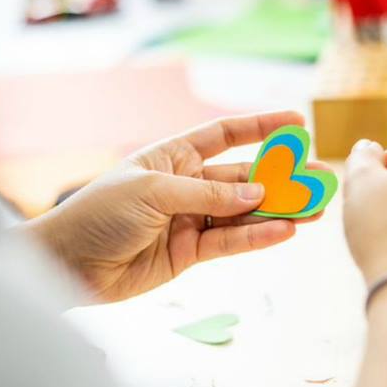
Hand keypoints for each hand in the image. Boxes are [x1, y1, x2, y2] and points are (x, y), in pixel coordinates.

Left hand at [25, 111, 325, 302]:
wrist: (68, 263)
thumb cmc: (99, 214)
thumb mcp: (152, 192)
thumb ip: (206, 194)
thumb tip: (256, 195)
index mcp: (173, 156)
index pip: (224, 135)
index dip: (261, 127)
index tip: (298, 123)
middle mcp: (187, 185)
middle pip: (243, 177)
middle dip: (281, 177)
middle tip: (318, 176)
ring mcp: (191, 220)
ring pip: (244, 214)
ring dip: (279, 211)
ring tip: (315, 208)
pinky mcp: (191, 253)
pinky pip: (231, 243)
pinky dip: (258, 239)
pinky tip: (285, 232)